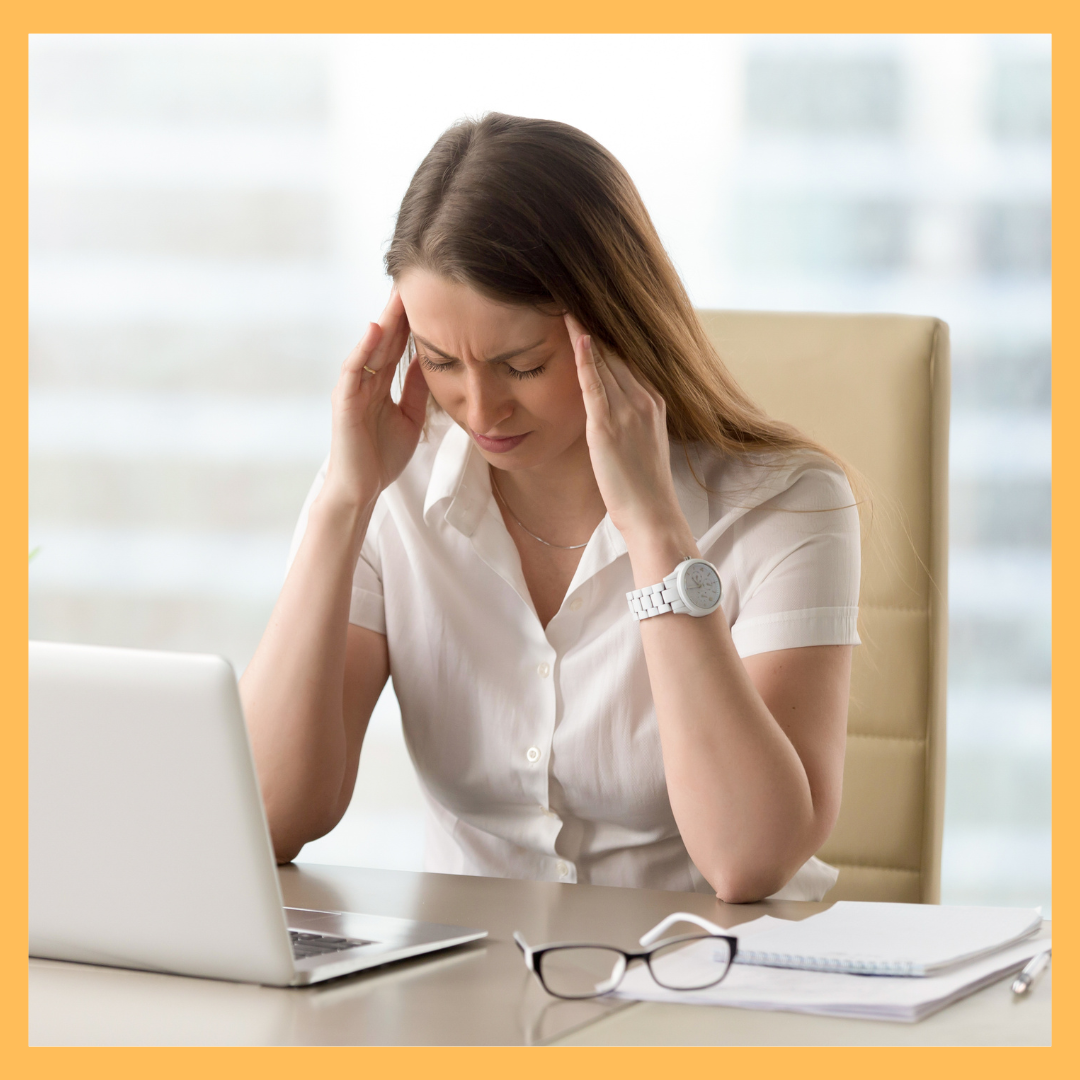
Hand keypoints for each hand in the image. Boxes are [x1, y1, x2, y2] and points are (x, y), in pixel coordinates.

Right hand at [323, 290, 429, 510]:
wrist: (361, 489)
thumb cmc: (382, 456)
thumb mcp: (410, 416)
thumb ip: (416, 389)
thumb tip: (432, 360)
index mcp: (381, 384)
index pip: (399, 344)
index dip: (413, 320)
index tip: (432, 295)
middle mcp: (366, 381)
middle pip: (386, 338)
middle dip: (400, 310)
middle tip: (416, 278)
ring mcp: (354, 389)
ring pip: (371, 347)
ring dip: (385, 320)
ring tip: (399, 293)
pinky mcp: (344, 401)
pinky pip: (355, 369)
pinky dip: (365, 348)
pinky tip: (377, 328)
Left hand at [565, 314, 691, 547]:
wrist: (653, 515)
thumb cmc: (643, 488)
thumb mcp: (641, 443)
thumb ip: (628, 419)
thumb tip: (608, 408)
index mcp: (652, 402)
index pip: (626, 358)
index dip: (605, 334)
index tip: (587, 309)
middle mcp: (643, 399)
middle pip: (616, 352)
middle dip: (593, 324)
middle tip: (572, 292)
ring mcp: (628, 411)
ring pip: (605, 361)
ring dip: (584, 332)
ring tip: (566, 303)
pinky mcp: (608, 427)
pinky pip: (595, 385)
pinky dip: (585, 358)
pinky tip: (574, 336)